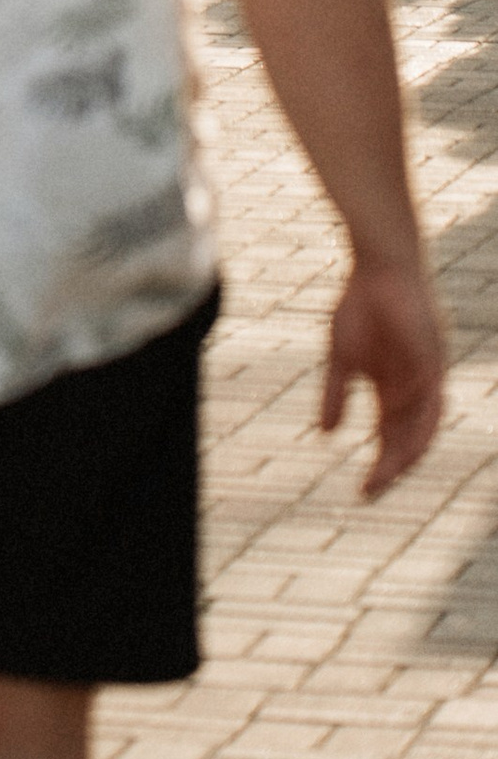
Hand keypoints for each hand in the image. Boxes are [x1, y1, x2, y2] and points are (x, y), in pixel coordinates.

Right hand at [322, 254, 444, 495]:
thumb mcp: (341, 356)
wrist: (380, 265)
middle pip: (409, 441)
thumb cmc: (360, 304)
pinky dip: (417, 417)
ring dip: (407, 452)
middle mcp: (415, 390)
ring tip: (387, 472)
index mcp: (393, 390)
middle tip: (371, 491)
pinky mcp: (434, 360)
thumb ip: (335, 393)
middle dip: (391, 468)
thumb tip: (324, 434)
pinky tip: (396, 431)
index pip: (391, 439)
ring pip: (424, 427)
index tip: (361, 492)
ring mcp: (426, 377)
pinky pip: (431, 398)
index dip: (379, 466)